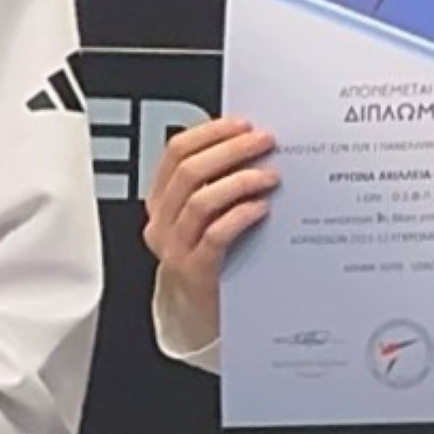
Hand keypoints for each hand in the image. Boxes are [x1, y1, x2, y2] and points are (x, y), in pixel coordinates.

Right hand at [142, 117, 279, 344]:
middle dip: (231, 149)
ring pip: (201, 201)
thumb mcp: (208, 212)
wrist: (205, 309)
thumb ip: (219, 178)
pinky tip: (262, 207)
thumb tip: (252, 138)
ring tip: (270, 175)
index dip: (211, 132)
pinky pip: (215, 236)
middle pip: (189, 171)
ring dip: (240, 180)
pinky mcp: (196, 272)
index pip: (176, 152)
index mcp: (163, 199)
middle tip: (265, 142)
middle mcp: (164, 222)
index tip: (244, 124)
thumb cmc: (216, 253)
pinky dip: (240, 216)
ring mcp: (176, 248)